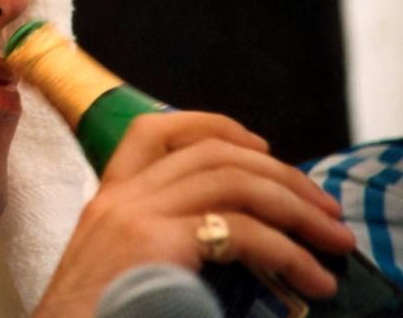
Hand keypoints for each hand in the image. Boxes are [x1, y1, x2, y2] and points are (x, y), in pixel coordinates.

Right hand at [32, 112, 355, 317]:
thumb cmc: (94, 312)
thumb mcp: (119, 264)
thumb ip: (158, 238)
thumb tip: (227, 234)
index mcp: (108, 199)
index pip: (153, 131)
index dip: (214, 126)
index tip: (260, 147)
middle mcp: (119, 197)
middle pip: (211, 152)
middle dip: (280, 173)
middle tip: (321, 206)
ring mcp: (134, 217)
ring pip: (232, 181)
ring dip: (295, 207)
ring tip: (331, 239)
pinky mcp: (153, 246)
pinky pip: (238, 231)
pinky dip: (286, 250)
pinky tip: (309, 275)